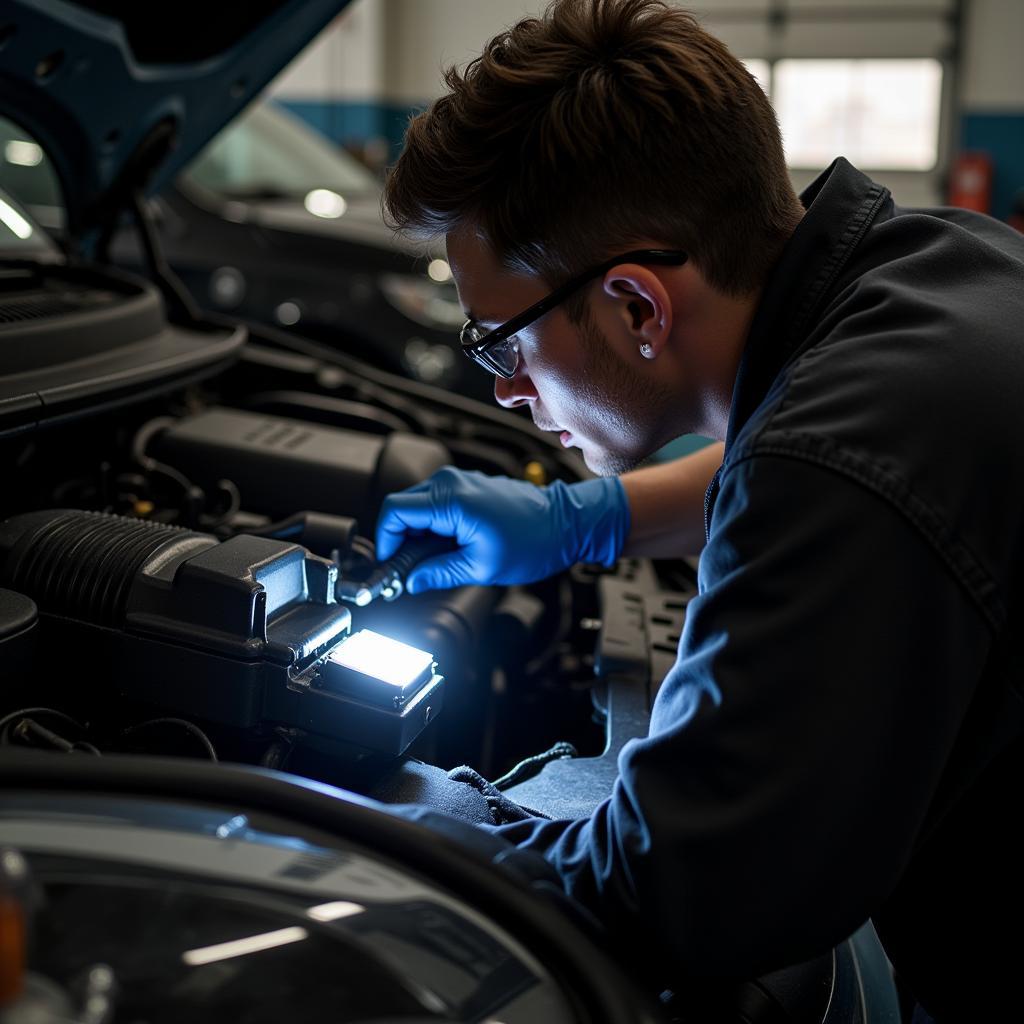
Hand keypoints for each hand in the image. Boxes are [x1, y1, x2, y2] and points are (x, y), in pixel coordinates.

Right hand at [375, 467, 630, 592]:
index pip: (394, 512)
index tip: (391, 566)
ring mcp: (459, 481)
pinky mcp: (466, 487)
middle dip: (398, 541)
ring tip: (430, 562)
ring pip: (416, 506)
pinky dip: (431, 526)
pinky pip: (434, 503)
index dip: (385, 542)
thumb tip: (409, 582)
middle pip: (401, 508)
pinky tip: (444, 548)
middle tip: (407, 571)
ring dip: (415, 535)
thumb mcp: (480, 568)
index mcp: (451, 500)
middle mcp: (451, 483)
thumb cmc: (533, 543)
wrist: (565, 524)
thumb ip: (437, 573)